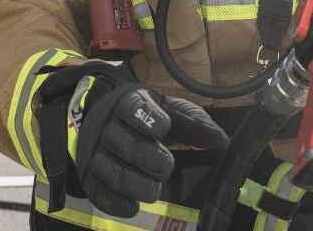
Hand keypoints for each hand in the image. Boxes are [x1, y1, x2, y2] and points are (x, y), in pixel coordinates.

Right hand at [69, 72, 228, 216]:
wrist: (108, 121)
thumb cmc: (147, 117)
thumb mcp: (169, 111)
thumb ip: (193, 122)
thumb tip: (221, 140)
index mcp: (128, 104)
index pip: (132, 108)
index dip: (147, 119)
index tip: (164, 128)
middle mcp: (108, 127)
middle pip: (122, 142)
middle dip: (145, 156)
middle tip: (166, 167)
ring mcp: (96, 153)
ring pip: (109, 169)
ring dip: (133, 182)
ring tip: (154, 191)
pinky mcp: (92, 177)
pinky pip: (98, 191)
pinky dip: (114, 202)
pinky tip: (132, 208)